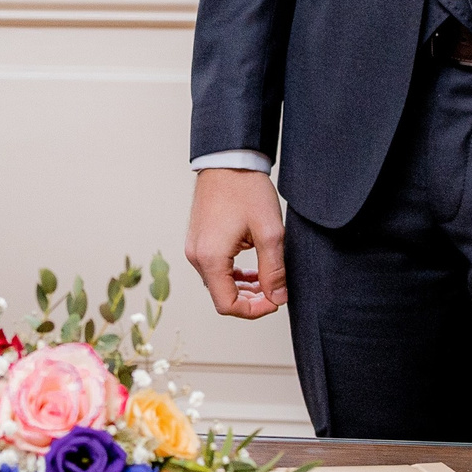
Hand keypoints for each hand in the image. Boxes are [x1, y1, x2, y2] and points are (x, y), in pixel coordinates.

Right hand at [187, 168, 287, 318]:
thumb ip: (273, 270)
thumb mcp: (270, 232)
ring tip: (266, 280)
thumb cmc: (247, 190)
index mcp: (210, 257)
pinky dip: (233, 275)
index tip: (274, 300)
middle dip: (250, 300)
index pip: (227, 305)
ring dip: (242, 288)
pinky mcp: (197, 240)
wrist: (228, 160)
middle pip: (221, 296)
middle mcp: (196, 256)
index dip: (253, 311)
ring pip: (218, 283)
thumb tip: (277, 298)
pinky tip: (251, 269)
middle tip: (275, 291)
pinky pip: (214, 268)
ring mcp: (194, 248)